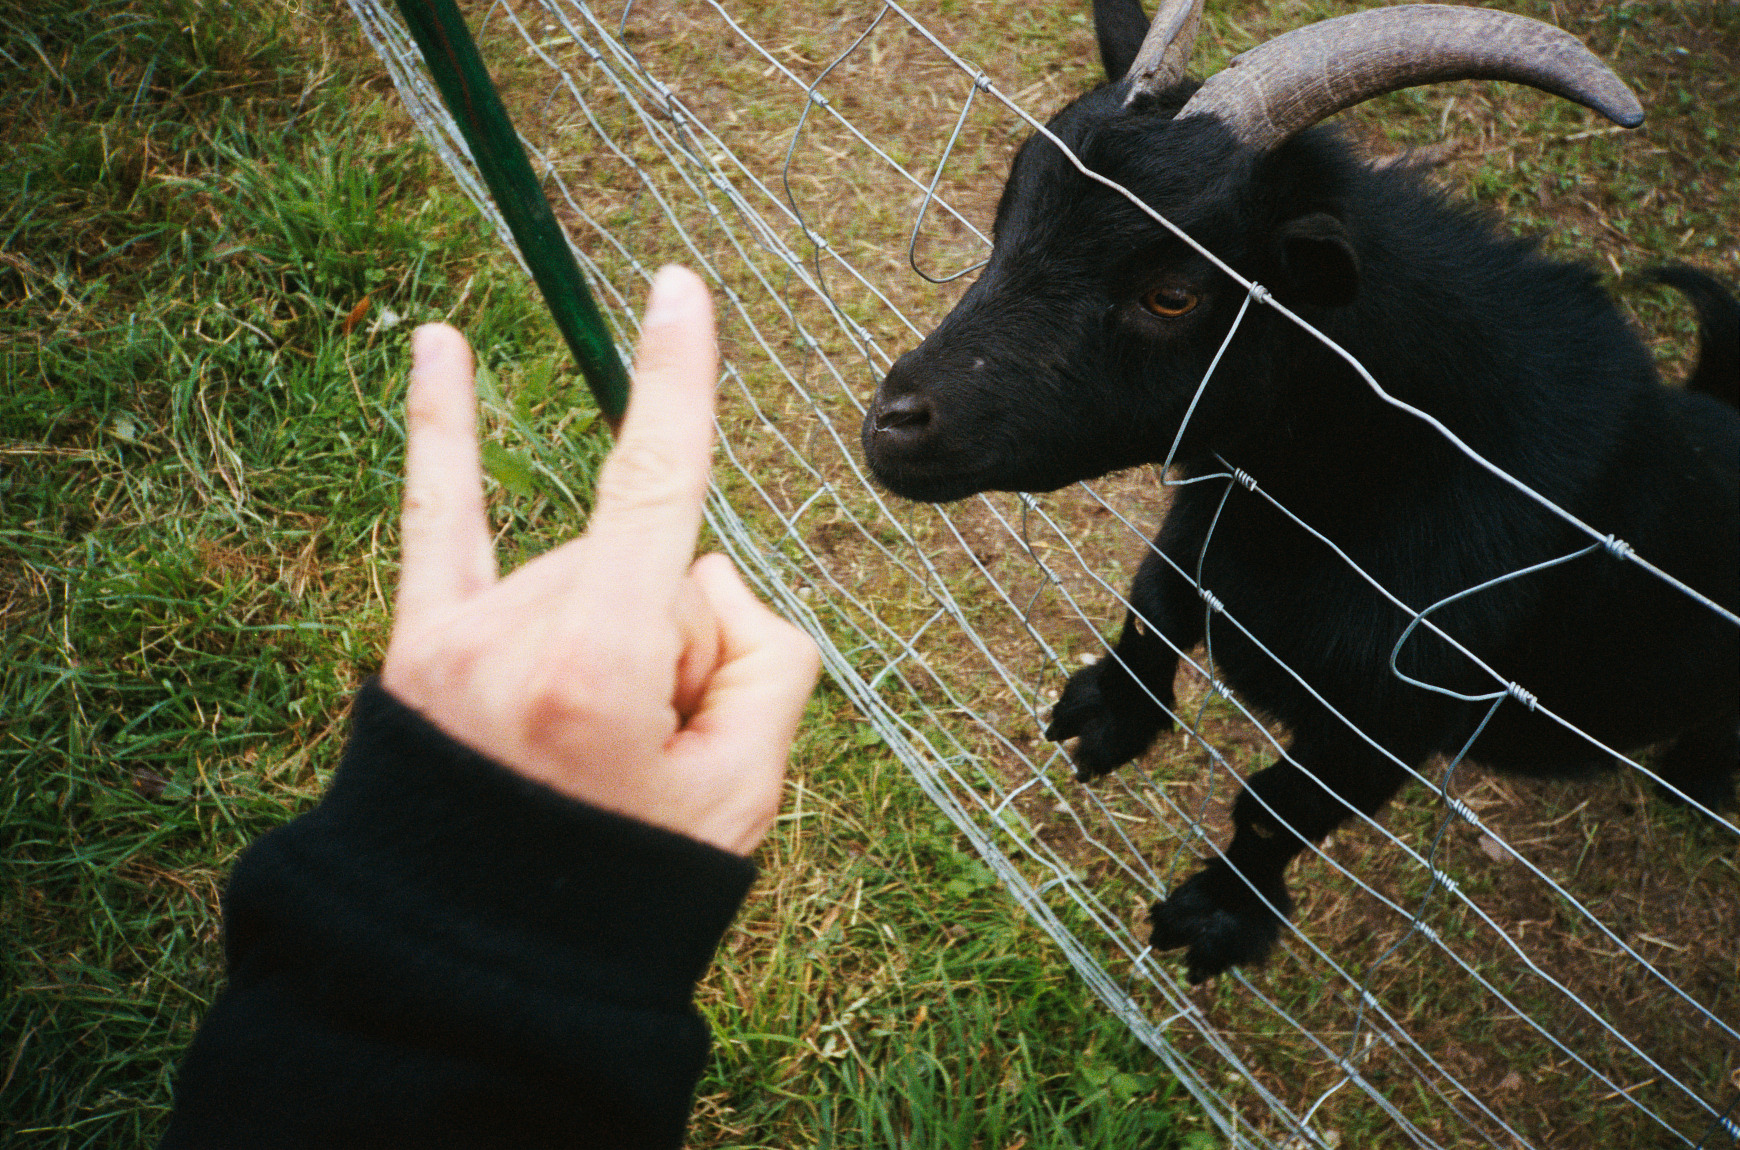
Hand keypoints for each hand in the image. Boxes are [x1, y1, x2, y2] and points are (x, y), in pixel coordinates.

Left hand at [380, 266, 819, 855]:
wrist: (483, 975)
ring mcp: (457, 634)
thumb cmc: (625, 894)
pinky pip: (440, 517)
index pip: (655, 487)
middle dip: (675, 647)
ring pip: (583, 570)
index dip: (678, 385)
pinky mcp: (419, 645)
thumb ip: (767, 658)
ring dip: (612, 641)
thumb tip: (702, 583)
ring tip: (586, 758)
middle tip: (649, 761)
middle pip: (649, 567)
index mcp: (596, 667)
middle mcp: (515, 629)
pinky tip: (433, 343)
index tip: (680, 288)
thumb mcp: (747, 795)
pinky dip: (442, 433)